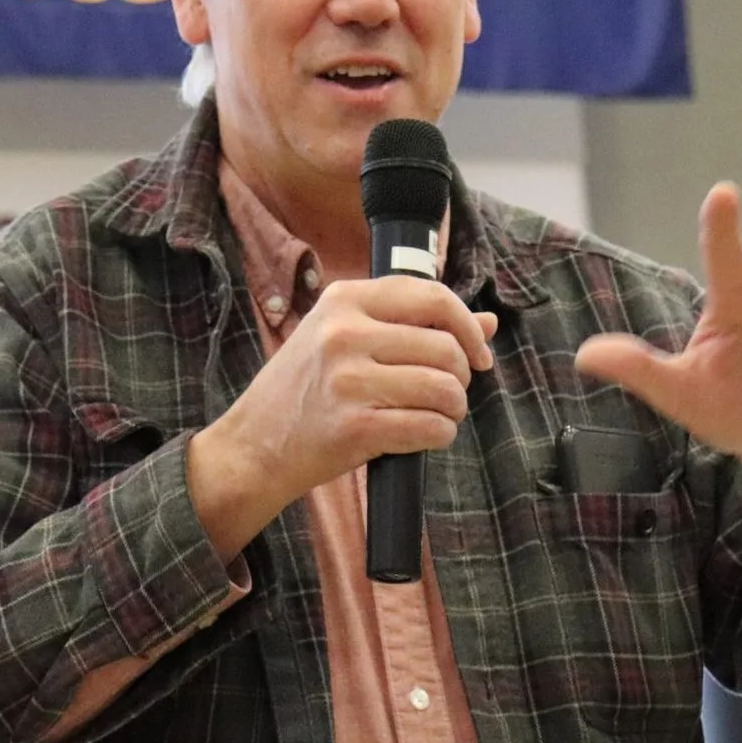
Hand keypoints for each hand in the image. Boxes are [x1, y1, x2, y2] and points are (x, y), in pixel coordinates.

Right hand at [188, 277, 496, 560]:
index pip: (432, 296)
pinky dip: (440, 435)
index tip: (477, 352)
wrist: (253, 446)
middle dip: (460, 376)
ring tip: (435, 414)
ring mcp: (349, 380)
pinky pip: (431, 427)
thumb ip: (413, 325)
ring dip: (453, 409)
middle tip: (445, 392)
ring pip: (445, 389)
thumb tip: (488, 323)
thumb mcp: (344, 339)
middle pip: (446, 347)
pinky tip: (424, 436)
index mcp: (344, 300)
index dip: (467, 326)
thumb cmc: (304, 390)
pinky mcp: (356, 427)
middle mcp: (345, 333)